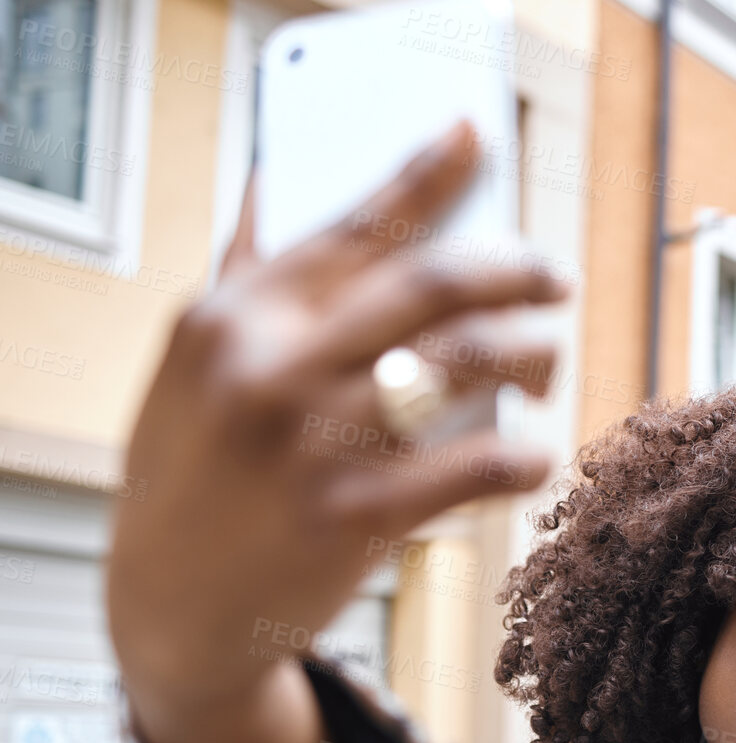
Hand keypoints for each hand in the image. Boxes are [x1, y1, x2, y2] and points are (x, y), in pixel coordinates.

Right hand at [109, 120, 567, 705]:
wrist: (173, 603)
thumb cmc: (196, 469)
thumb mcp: (196, 363)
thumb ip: (244, 273)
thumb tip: (272, 175)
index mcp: (237, 314)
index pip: (352, 222)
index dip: (426, 173)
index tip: (475, 136)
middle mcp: (273, 366)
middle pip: (433, 284)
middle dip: (516, 269)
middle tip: (553, 278)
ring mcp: (314, 444)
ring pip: (468, 365)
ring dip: (533, 355)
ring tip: (544, 364)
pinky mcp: (352, 518)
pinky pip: (472, 470)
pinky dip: (523, 458)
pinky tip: (536, 457)